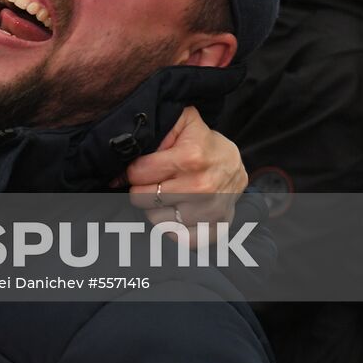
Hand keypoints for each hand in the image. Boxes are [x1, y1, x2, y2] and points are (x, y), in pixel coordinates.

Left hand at [124, 107, 246, 242]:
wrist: (234, 163)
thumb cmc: (203, 143)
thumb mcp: (183, 123)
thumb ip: (156, 128)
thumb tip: (127, 149)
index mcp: (190, 158)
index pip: (138, 173)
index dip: (134, 170)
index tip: (140, 169)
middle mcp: (200, 186)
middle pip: (143, 198)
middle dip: (141, 189)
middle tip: (152, 183)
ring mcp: (209, 210)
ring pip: (156, 221)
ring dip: (155, 209)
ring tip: (166, 196)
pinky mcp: (216, 227)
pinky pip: (181, 239)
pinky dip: (173, 230)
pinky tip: (175, 215)